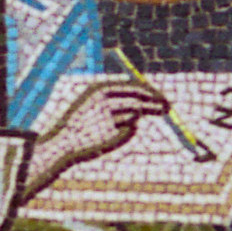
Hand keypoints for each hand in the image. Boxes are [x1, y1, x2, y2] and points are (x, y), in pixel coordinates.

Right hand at [31, 79, 166, 180]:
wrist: (63, 143)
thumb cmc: (80, 123)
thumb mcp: (94, 104)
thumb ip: (116, 97)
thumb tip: (143, 95)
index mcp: (99, 90)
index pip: (132, 87)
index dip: (149, 91)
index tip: (160, 96)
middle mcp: (104, 102)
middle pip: (139, 99)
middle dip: (155, 103)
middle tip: (167, 108)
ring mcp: (108, 118)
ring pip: (134, 115)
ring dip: (133, 119)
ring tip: (113, 126)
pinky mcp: (111, 134)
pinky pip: (130, 130)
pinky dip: (127, 132)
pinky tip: (110, 137)